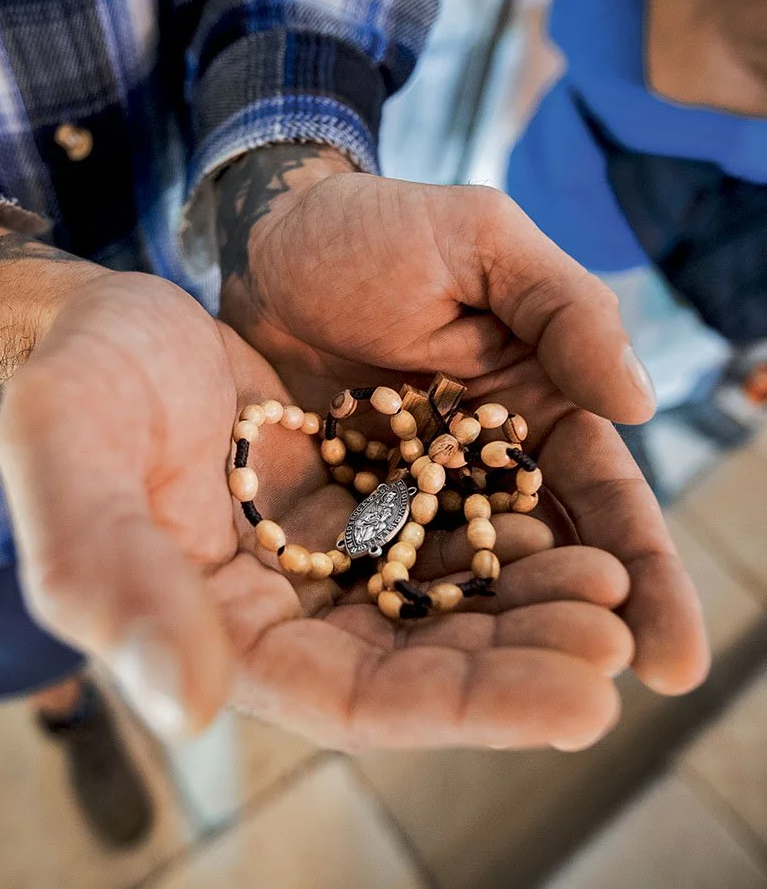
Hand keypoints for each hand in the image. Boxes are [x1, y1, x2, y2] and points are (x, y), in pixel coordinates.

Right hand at [0, 271, 633, 749]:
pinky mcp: (346, 499)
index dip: (462, 711)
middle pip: (418, 666)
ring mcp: (318, 557)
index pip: (353, 704)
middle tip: (615, 644)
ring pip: (440, 603)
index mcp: (217, 636)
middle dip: (520, 664)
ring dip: (526, 605)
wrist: (100, 319)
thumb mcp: (70, 465)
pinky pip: (437, 531)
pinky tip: (556, 522)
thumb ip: (112, 581)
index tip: (577, 703)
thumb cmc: (73, 387)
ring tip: (608, 588)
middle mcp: (281, 613)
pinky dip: (496, 535)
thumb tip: (184, 708)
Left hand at [217, 144, 708, 695]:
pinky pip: (378, 570)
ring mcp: (408, 495)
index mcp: (537, 404)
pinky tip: (421, 673)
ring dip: (500, 641)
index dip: (641, 574)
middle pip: (546, 560)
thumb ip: (565, 311)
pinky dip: (406, 616)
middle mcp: (481, 465)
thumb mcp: (481, 244)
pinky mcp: (340, 508)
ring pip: (467, 580)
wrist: (264, 241)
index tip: (672, 657)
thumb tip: (642, 404)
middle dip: (579, 627)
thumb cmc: (376, 228)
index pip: (603, 500)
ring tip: (531, 709)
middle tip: (605, 700)